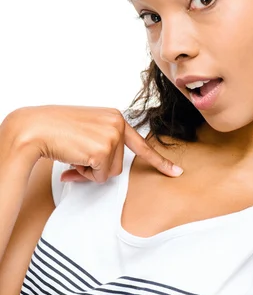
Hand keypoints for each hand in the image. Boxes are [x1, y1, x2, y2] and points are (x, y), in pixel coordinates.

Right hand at [7, 105, 183, 182]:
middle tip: (78, 155)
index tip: (176, 172)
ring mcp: (112, 136)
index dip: (160, 161)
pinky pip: (99, 176)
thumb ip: (100, 148)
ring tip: (74, 154)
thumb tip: (98, 175)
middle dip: (98, 167)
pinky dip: (85, 174)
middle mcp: (118, 123)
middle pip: (119, 164)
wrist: (34, 127)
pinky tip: (73, 158)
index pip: (141, 143)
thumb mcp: (85, 132)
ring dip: (91, 170)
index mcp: (115, 117)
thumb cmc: (55, 129)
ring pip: (110, 172)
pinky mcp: (103, 149)